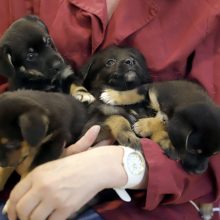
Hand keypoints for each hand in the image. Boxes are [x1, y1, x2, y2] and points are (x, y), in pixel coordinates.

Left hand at [6, 127, 126, 219]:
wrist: (95, 167)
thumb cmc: (73, 165)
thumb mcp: (50, 168)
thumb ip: (31, 183)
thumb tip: (10, 206)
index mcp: (37, 173)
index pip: (14, 195)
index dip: (11, 209)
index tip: (14, 215)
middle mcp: (43, 186)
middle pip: (21, 210)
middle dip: (22, 217)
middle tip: (28, 218)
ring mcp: (54, 198)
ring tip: (42, 217)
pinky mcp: (66, 208)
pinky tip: (54, 216)